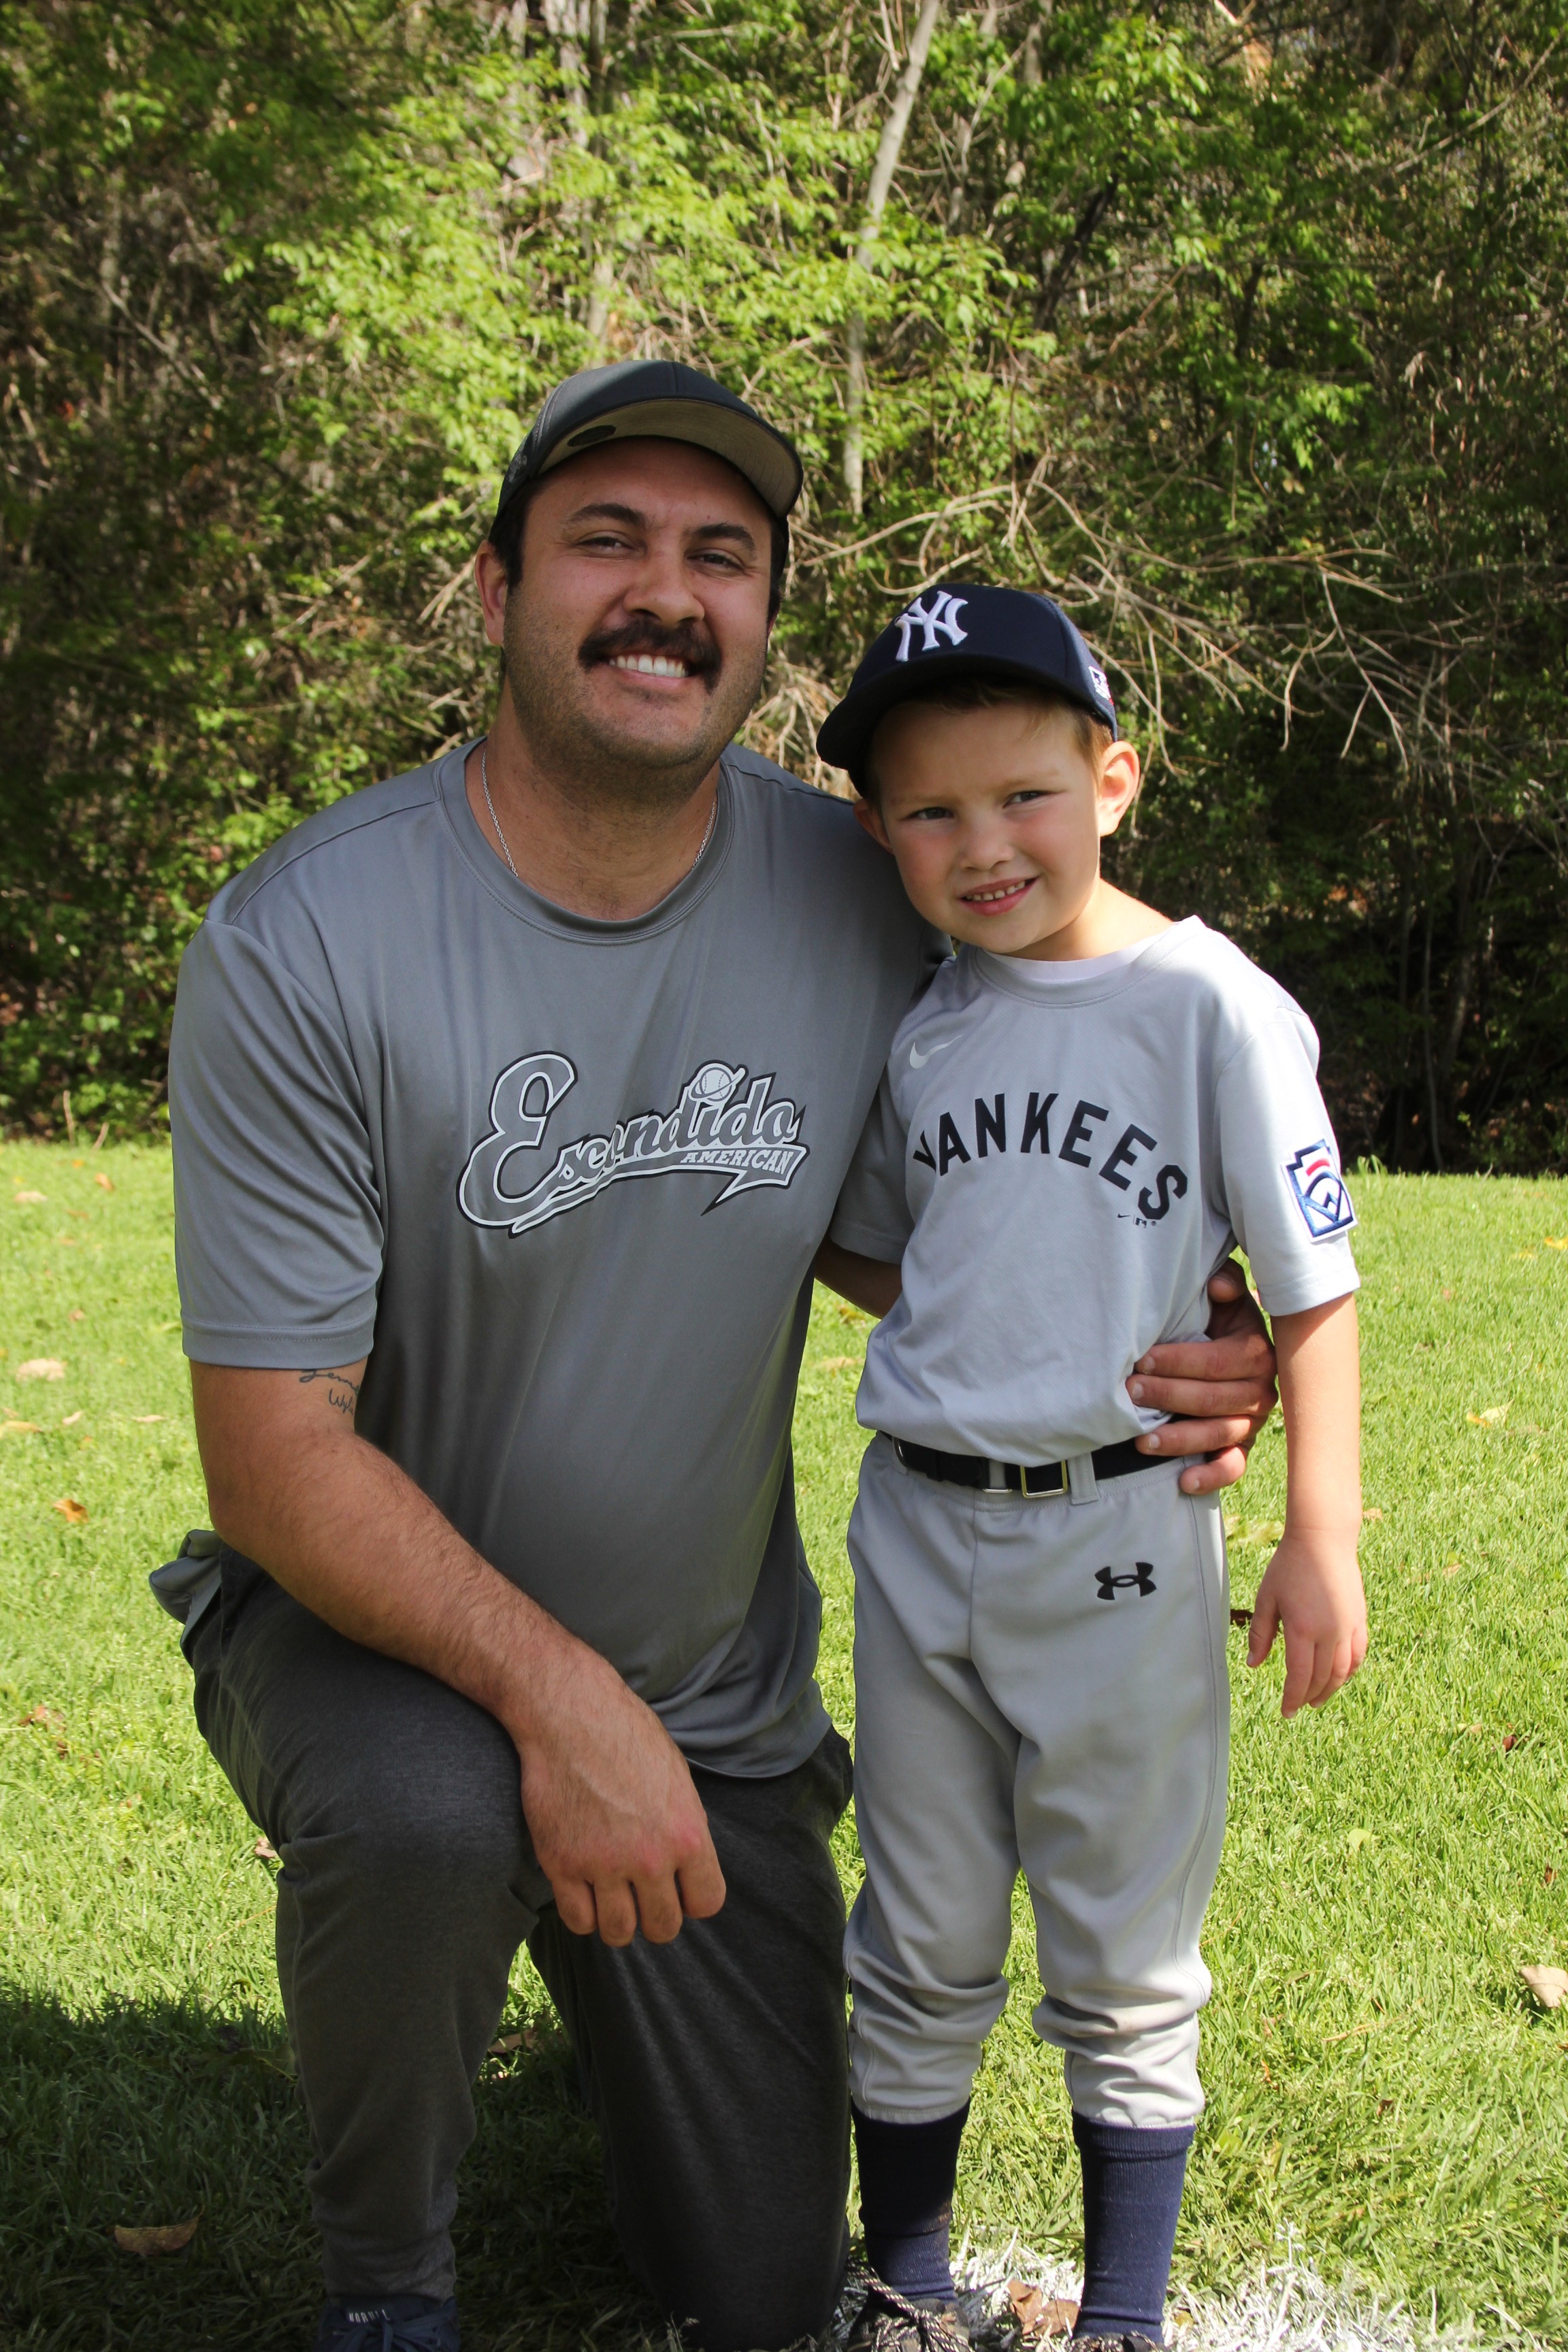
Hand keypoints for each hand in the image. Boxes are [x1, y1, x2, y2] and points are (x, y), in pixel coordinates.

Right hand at [513, 1638, 726, 1946]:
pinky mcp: (561, 1864)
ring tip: (611, 1896)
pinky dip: (582, 1914)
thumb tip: (688, 1869)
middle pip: (664, 1927)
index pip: (707, 1903)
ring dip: (617, 1920)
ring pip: (619, 1933)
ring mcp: (604, 1864)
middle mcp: (650, 1857)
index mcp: (688, 1834)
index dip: (692, 1898)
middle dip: (654, 1914)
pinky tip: (583, 1891)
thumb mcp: (676, 1778)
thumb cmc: (626, 1735)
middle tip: (641, 1894)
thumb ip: (685, 1828)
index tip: (678, 1888)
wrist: (570, 1712)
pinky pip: (578, 1921)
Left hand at [1126, 1261, 1278, 1494]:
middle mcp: (1261, 1390)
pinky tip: (1183, 1481)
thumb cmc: (1221, 1320)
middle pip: (1214, 1400)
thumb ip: (1227, 1284)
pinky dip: (1211, 1476)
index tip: (1143, 1361)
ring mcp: (1253, 1421)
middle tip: (1131, 1393)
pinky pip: (1233, 1466)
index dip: (1180, 1362)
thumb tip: (1217, 1287)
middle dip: (1169, 1397)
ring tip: (1142, 1441)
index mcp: (1257, 1352)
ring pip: (1220, 1435)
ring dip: (1180, 1440)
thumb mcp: (1228, 1299)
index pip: (1218, 1362)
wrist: (1237, 1349)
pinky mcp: (1243, 1445)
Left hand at [1247, 1527, 1367, 1714]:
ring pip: (1343, 1671)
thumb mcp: (1266, 1599)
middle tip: (1298, 1706)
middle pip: (1321, 1678)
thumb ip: (1261, 1634)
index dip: (1292, 1698)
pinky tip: (1339, 1677)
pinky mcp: (1359, 1619)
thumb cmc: (1289, 1566)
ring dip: (1330, 1689)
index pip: (1299, 1677)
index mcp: (1303, 1629)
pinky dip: (1349, 1671)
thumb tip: (1254, 1664)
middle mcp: (1329, 1633)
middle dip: (1309, 1696)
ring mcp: (1348, 1626)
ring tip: (1317, 1698)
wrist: (1323, 1540)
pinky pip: (1358, 1654)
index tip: (1286, 1711)